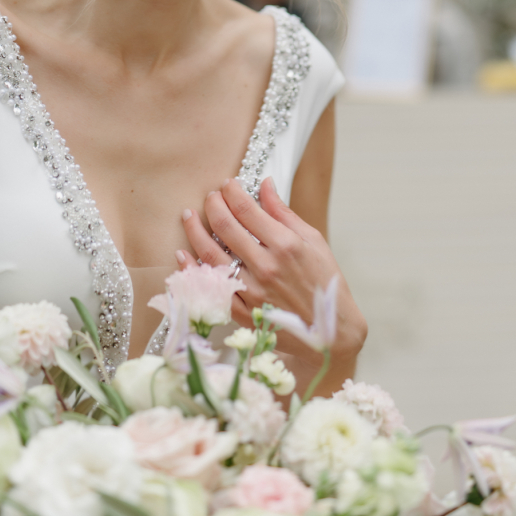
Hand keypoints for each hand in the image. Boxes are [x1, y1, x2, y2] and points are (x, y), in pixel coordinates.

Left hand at [178, 176, 366, 366]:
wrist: (332, 331)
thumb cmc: (325, 281)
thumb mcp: (312, 240)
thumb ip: (283, 213)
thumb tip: (265, 185)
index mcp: (285, 244)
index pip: (246, 208)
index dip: (232, 191)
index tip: (228, 184)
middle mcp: (265, 266)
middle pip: (225, 226)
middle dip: (213, 204)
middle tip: (210, 196)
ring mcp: (252, 291)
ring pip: (211, 254)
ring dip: (195, 231)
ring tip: (188, 216)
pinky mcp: (243, 313)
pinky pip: (211, 288)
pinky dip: (193, 270)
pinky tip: (183, 254)